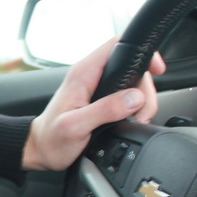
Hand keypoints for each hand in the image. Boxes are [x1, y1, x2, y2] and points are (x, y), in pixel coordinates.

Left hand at [21, 37, 164, 171]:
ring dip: (141, 101)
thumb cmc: (52, 139)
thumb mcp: (76, 126)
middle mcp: (91, 75)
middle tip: (142, 112)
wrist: (41, 150)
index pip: (116, 45)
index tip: (156, 69)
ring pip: (132, 82)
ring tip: (136, 119)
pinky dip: (135, 107)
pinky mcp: (101, 98)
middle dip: (145, 89)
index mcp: (83, 74)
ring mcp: (97, 87)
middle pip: (131, 66)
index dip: (140, 52)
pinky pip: (127, 94)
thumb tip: (133, 98)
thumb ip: (105, 110)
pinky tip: (131, 119)